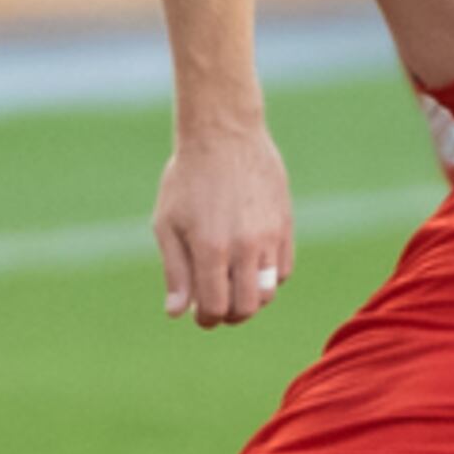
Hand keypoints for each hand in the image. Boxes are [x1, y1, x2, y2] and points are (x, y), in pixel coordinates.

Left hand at [153, 120, 293, 327]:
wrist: (224, 134)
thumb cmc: (188, 178)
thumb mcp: (168, 223)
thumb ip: (175, 271)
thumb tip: (176, 313)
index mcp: (210, 248)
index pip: (216, 308)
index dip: (206, 319)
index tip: (199, 314)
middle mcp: (244, 246)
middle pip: (246, 308)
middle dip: (229, 315)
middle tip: (216, 306)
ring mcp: (269, 236)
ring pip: (268, 291)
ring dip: (250, 298)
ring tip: (233, 287)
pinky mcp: (285, 225)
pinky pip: (283, 269)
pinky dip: (268, 278)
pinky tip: (250, 266)